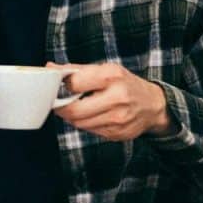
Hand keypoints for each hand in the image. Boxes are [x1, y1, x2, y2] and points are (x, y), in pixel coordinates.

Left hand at [46, 62, 175, 141]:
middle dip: (62, 108)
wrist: (153, 105)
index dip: (63, 86)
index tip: (61, 86)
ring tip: (77, 107)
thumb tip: (49, 69)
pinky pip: (90, 131)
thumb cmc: (125, 84)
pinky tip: (91, 116)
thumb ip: (76, 70)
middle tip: (60, 103)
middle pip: (74, 111)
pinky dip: (85, 124)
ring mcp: (118, 119)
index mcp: (112, 76)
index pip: (74, 84)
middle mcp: (117, 98)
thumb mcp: (105, 70)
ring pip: (79, 124)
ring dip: (72, 117)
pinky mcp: (117, 134)